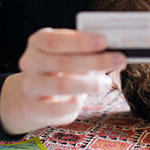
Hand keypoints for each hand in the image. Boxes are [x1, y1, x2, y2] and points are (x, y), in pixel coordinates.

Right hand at [0, 28, 126, 134]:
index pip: (55, 40)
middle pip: (62, 62)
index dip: (80, 41)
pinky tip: (82, 99)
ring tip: (104, 82)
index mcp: (38, 42)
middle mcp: (30, 62)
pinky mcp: (32, 108)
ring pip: (61, 85)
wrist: (38, 93)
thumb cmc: (62, 66)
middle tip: (119, 60)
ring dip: (89, 84)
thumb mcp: (71, 52)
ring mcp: (30, 86)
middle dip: (95, 61)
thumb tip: (114, 50)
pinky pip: (56, 108)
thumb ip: (88, 48)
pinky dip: (74, 104)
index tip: (104, 41)